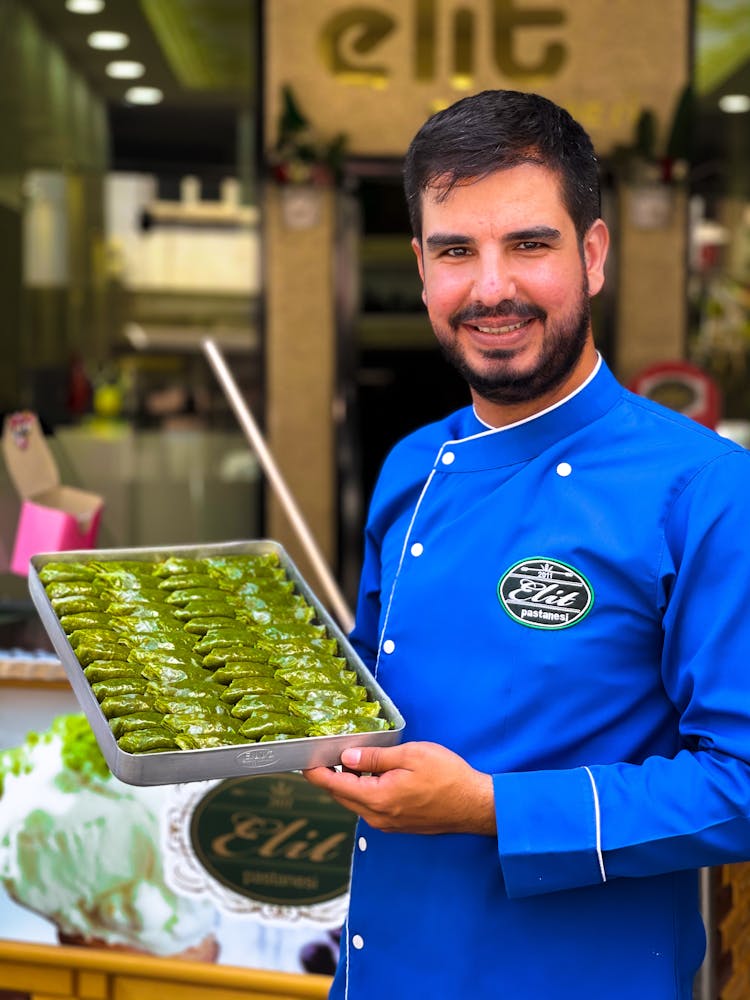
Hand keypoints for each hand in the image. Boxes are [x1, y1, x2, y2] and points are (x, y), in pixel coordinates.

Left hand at [302, 741, 495, 835]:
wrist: (475, 805)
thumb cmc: (447, 777)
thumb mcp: (410, 756)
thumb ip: (375, 759)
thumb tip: (346, 759)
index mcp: (377, 799)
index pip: (335, 786)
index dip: (316, 773)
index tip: (302, 761)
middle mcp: (378, 817)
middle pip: (342, 796)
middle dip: (329, 776)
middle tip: (321, 754)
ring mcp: (388, 824)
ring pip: (356, 802)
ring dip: (347, 783)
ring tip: (345, 760)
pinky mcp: (398, 824)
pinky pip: (370, 806)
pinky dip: (363, 790)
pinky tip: (369, 774)